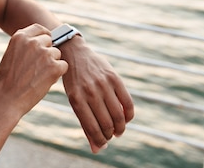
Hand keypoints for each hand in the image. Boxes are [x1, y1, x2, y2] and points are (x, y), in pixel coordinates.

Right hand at [0, 24, 68, 118]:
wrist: (6, 99)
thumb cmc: (7, 80)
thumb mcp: (11, 55)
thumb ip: (25, 46)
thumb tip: (41, 42)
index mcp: (20, 36)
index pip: (39, 29)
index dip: (43, 37)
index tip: (44, 44)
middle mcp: (33, 42)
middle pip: (50, 41)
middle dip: (47, 52)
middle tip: (37, 67)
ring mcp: (45, 53)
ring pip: (57, 54)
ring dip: (52, 64)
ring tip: (37, 77)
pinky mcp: (54, 66)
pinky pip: (63, 66)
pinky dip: (57, 74)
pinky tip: (44, 81)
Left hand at [60, 37, 134, 152]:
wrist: (75, 54)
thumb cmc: (74, 82)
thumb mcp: (74, 101)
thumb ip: (86, 124)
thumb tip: (97, 150)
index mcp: (77, 99)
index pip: (93, 129)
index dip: (100, 141)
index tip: (103, 143)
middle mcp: (90, 92)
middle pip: (107, 124)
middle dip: (110, 135)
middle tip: (110, 136)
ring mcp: (103, 84)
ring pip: (119, 115)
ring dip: (120, 128)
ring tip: (118, 130)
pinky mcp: (114, 77)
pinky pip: (127, 102)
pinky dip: (129, 115)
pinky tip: (125, 118)